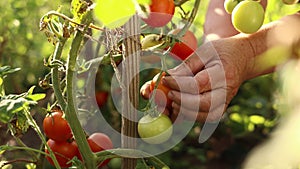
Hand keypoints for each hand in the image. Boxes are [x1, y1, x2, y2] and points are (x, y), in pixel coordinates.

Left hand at [141, 37, 255, 121]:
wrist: (242, 59)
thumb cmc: (222, 52)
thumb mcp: (205, 51)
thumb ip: (187, 65)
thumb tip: (169, 77)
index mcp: (223, 74)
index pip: (198, 84)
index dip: (179, 84)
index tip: (165, 78)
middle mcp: (226, 91)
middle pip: (203, 104)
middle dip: (181, 101)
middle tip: (168, 92)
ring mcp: (225, 103)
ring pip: (204, 115)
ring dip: (184, 110)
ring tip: (173, 99)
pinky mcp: (220, 109)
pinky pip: (204, 117)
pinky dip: (190, 115)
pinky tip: (180, 105)